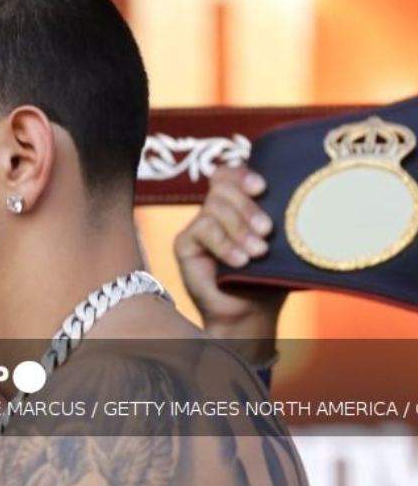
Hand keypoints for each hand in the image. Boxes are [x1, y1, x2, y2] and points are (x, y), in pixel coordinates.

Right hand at [174, 167, 286, 362]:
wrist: (250, 312)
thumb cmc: (268, 276)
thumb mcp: (279, 242)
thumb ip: (279, 216)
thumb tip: (301, 195)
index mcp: (238, 205)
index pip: (231, 174)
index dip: (243, 174)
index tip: (263, 188)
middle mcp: (215, 211)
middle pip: (223, 186)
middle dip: (248, 206)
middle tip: (267, 230)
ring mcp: (199, 226)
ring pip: (214, 207)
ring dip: (240, 229)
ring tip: (257, 252)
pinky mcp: (184, 243)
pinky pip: (203, 229)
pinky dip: (224, 244)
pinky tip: (240, 261)